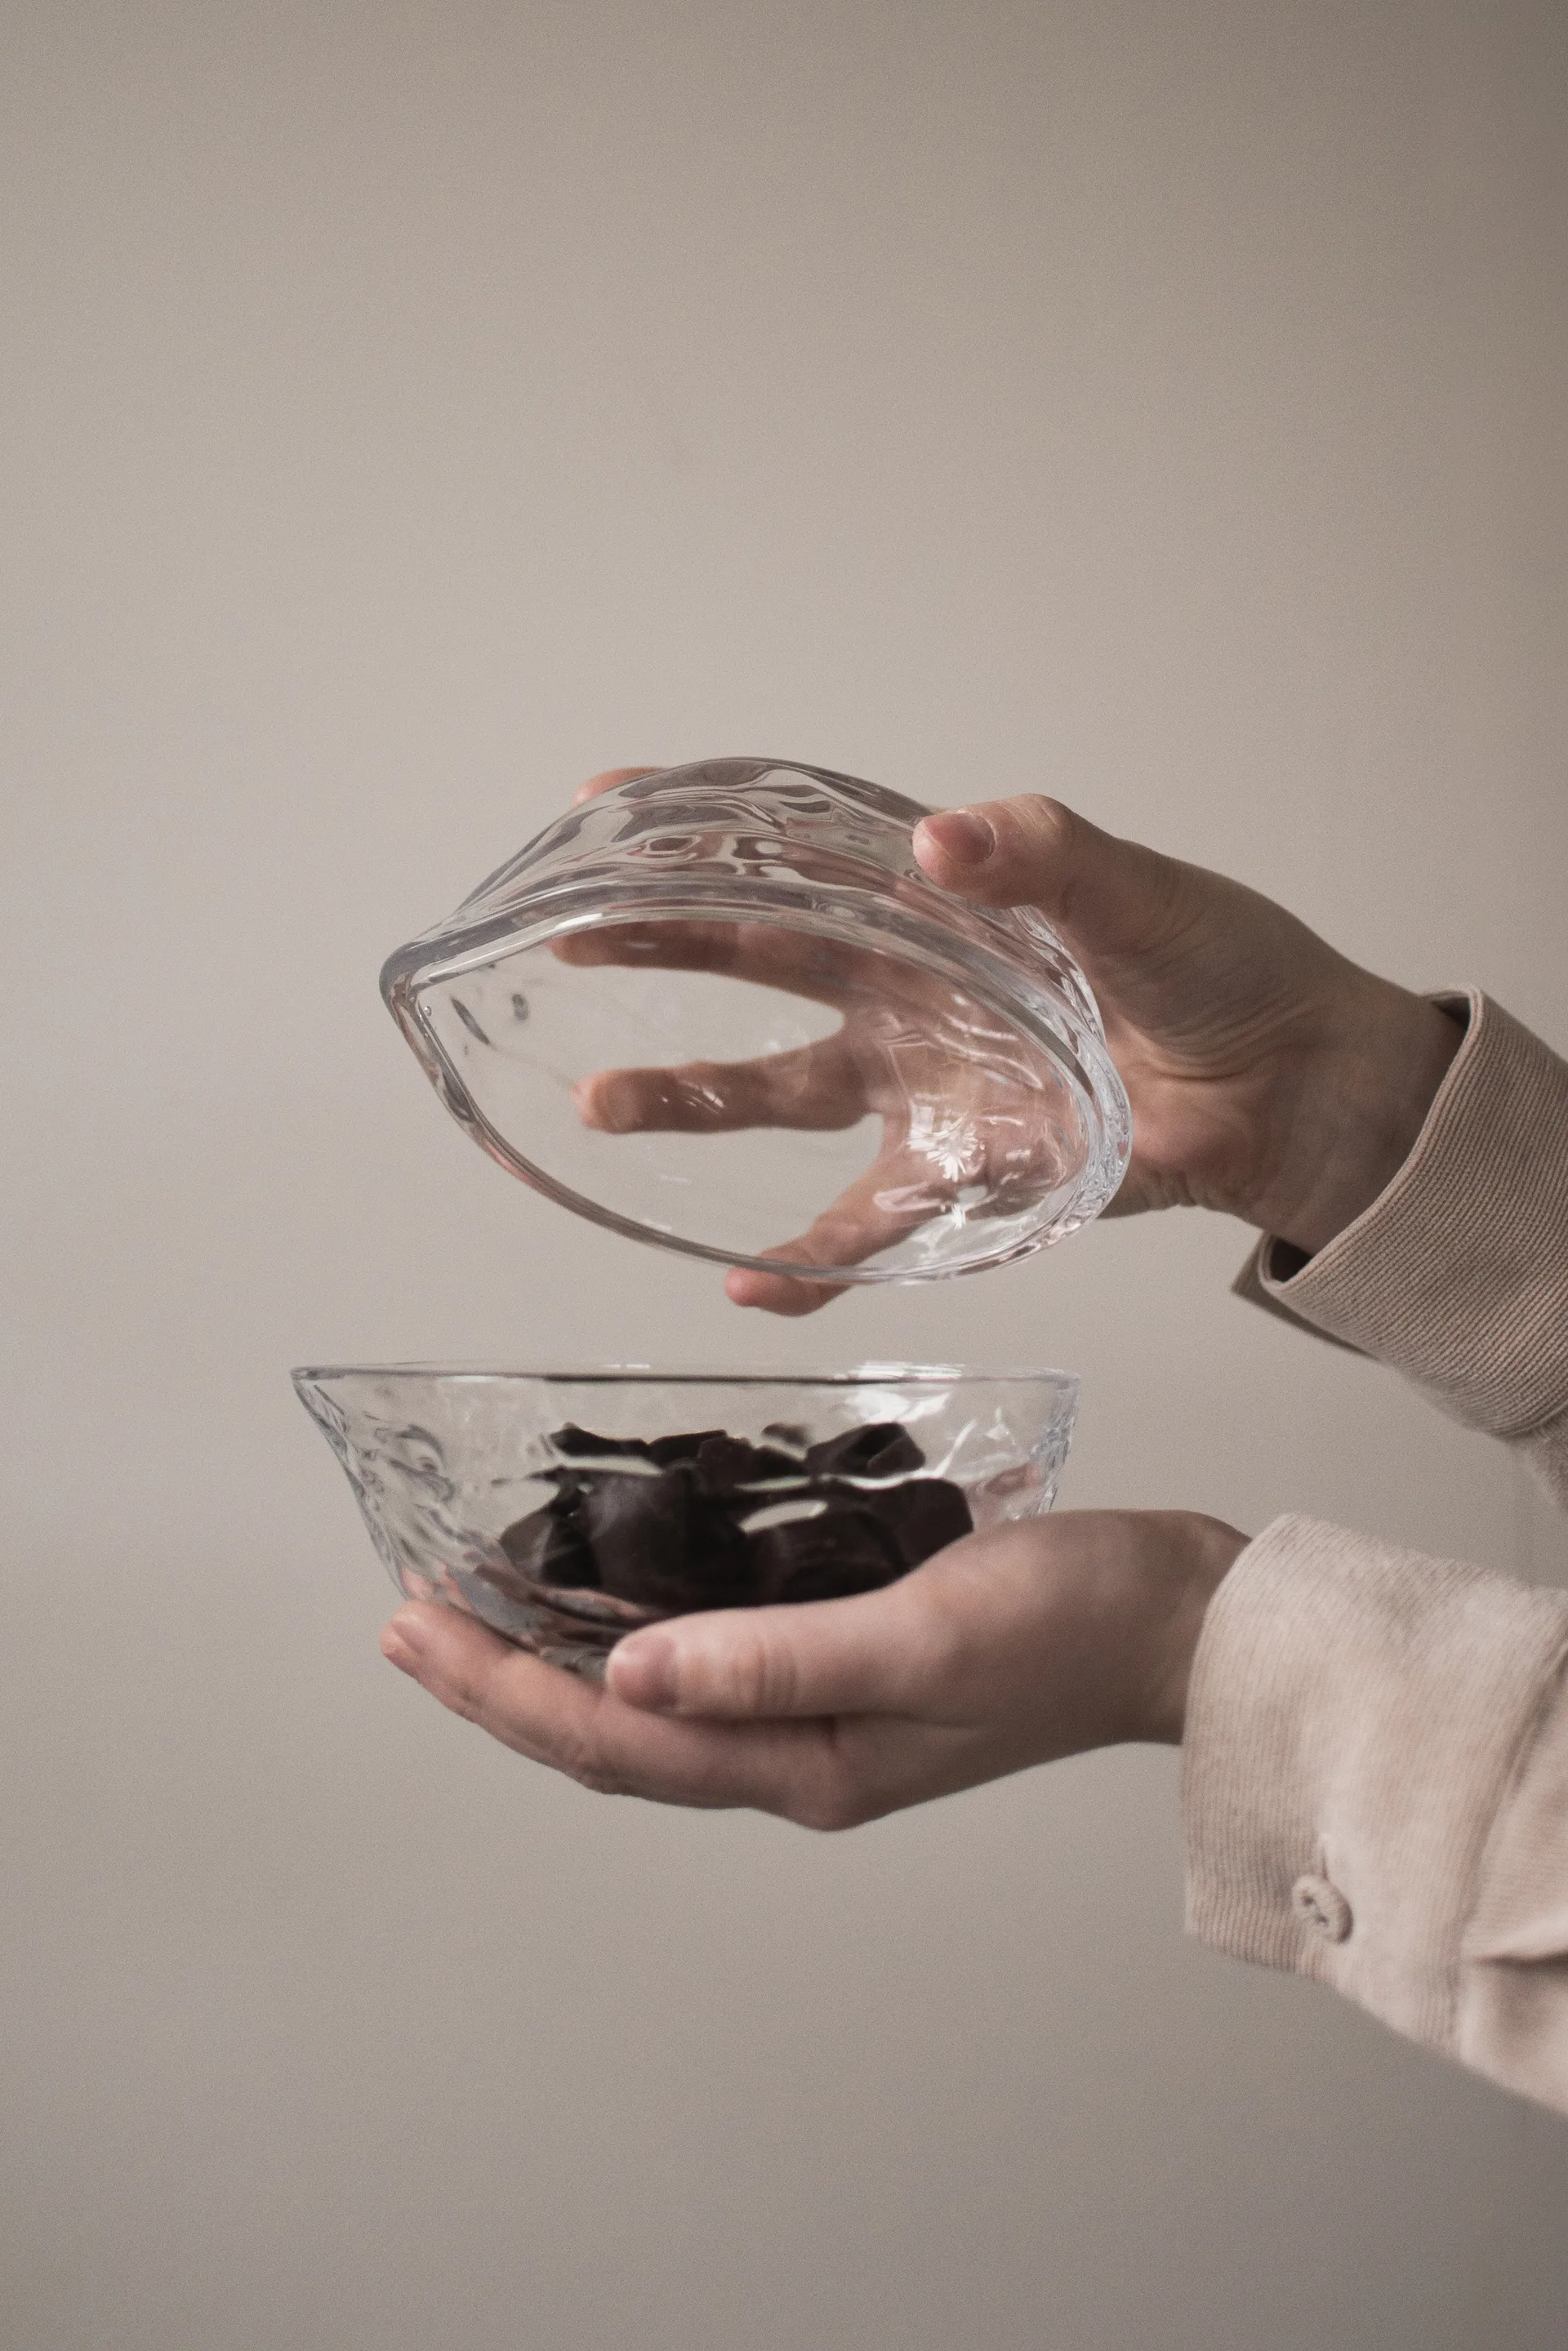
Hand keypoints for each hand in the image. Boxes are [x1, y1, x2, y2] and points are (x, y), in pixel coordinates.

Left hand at [378, 1510, 1246, 1828]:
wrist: (1182, 1619)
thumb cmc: (1075, 1625)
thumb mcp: (923, 1635)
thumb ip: (776, 1658)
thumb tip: (631, 1671)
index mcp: (807, 1770)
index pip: (616, 1740)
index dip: (503, 1691)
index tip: (416, 1628)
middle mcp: (798, 1756)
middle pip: (614, 1731)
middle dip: (501, 1679)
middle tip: (406, 1616)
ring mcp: (822, 1716)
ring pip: (654, 1698)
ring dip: (557, 1653)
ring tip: (473, 1602)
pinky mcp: (846, 1664)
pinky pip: (711, 1660)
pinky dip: (640, 1624)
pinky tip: (611, 1585)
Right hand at [563, 776, 1460, 1308]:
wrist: (1298, 1085)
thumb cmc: (1226, 966)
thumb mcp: (1137, 892)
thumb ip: (1043, 858)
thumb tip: (940, 841)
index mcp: (942, 902)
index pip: (801, 848)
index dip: (703, 824)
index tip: (603, 802)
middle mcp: (912, 989)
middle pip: (759, 960)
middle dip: (658, 945)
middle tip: (561, 938)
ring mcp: (925, 1086)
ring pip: (780, 1095)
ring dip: (689, 1099)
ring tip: (600, 1104)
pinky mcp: (962, 1177)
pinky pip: (866, 1228)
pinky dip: (808, 1265)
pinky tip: (745, 1288)